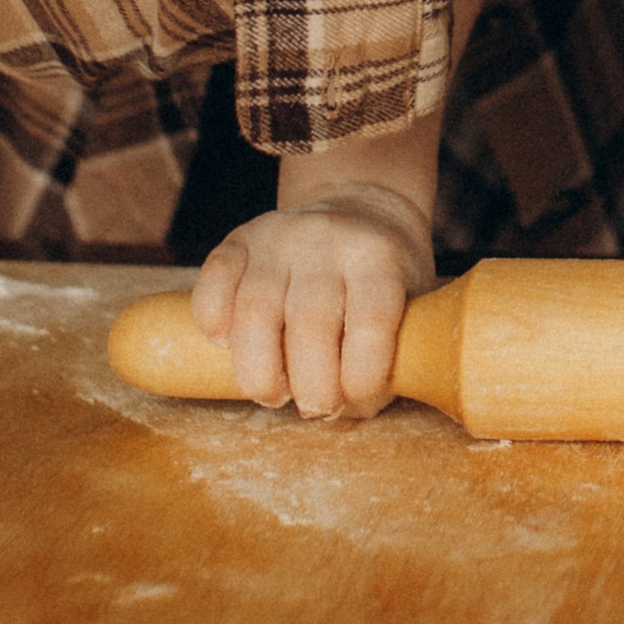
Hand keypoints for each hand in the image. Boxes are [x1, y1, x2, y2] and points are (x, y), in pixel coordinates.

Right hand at [189, 185, 434, 420]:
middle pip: (310, 322)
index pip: (372, 319)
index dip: (362, 373)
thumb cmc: (387, 279)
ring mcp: (280, 235)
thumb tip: (346, 413)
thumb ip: (390, 360)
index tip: (355, 400)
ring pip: (255, 309)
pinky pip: (213, 282)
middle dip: (310, 384)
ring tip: (273, 394)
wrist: (361, 210)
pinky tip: (229, 348)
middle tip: (314, 407)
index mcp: (380, 258)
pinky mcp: (240, 239)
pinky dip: (212, 323)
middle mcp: (328, 239)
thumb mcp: (410, 307)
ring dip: (258, 371)